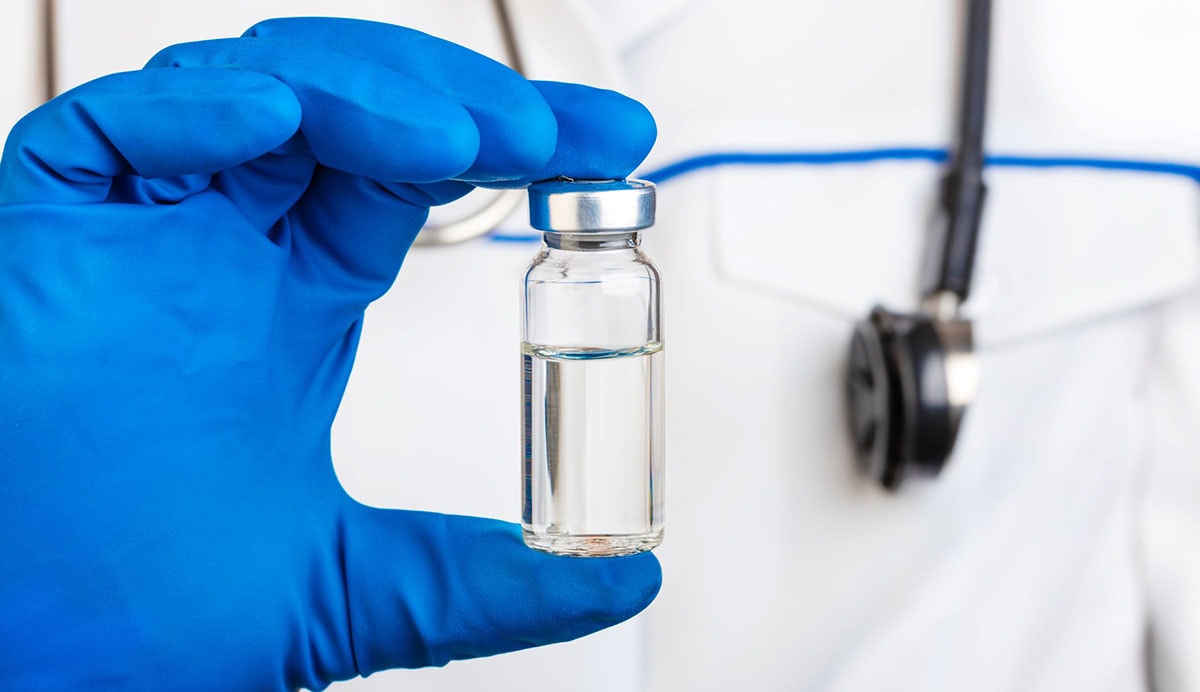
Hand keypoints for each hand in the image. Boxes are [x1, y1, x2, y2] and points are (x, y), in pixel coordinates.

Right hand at [0, 17, 658, 689]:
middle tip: (560, 132)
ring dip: (363, 92)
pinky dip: (192, 113)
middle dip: (458, 98)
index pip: (418, 175)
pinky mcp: (37, 234)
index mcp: (286, 305)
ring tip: (459, 141)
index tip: (613, 144)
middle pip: (351, 108)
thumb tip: (620, 580)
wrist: (10, 663)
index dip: (518, 144)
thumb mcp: (347, 586)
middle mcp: (218, 251)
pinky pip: (103, 131)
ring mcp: (132, 235)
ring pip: (252, 90)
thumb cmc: (125, 614)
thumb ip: (480, 582)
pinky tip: (276, 120)